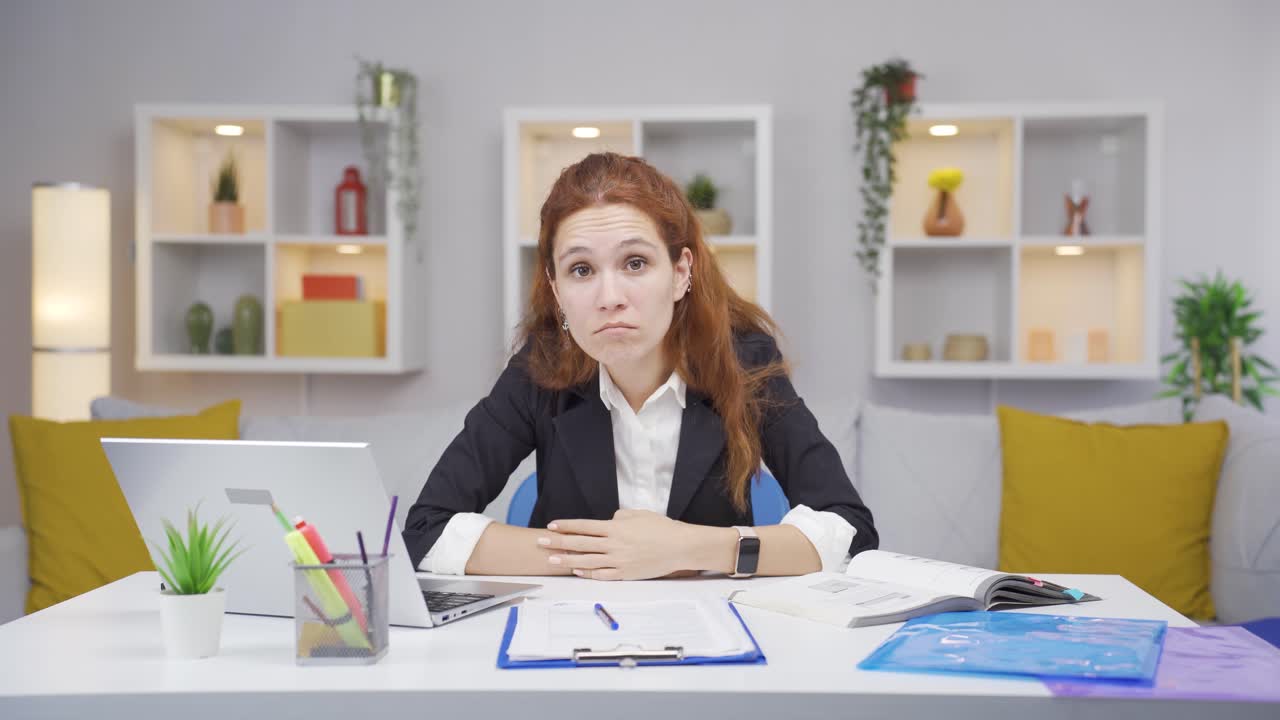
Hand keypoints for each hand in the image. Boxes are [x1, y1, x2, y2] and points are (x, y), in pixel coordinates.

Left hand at [537, 509, 706, 580]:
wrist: (680, 547)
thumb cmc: (662, 528)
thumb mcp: (639, 514)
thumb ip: (621, 517)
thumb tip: (610, 521)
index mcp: (616, 528)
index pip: (584, 526)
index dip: (566, 526)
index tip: (552, 525)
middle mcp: (614, 544)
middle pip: (579, 544)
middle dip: (557, 542)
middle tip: (540, 542)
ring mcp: (618, 561)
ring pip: (586, 561)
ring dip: (566, 560)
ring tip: (551, 560)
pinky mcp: (625, 574)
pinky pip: (601, 575)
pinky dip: (587, 573)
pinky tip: (577, 571)